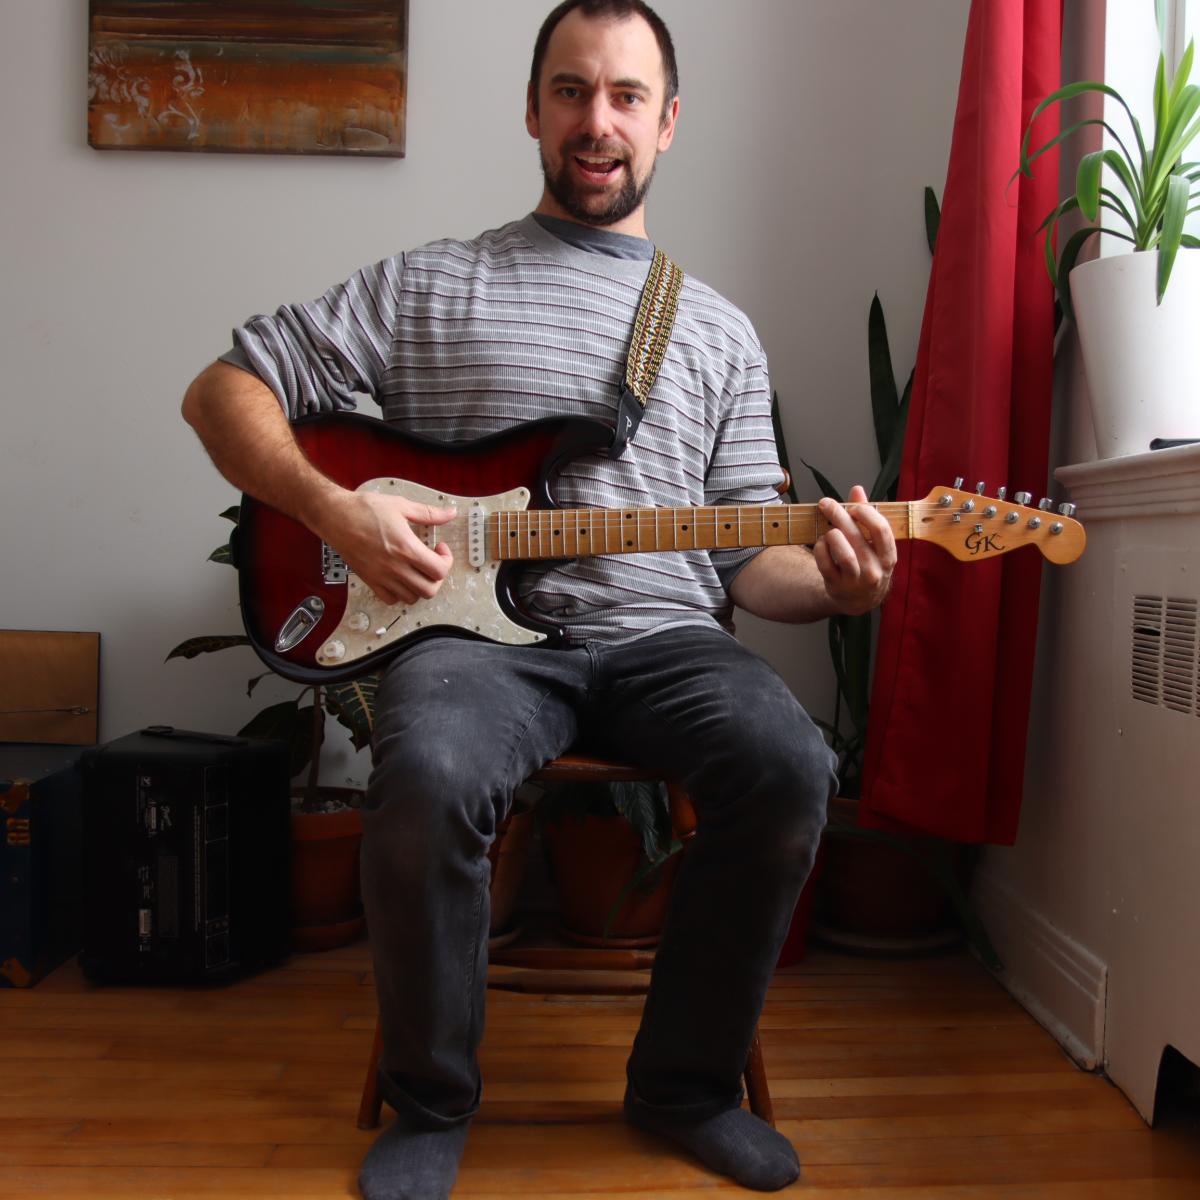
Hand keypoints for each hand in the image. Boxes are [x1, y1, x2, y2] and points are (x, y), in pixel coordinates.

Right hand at [321, 490, 456, 605]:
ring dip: (420, 586)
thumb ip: (429, 513)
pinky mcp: (370, 580)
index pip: (439, 571)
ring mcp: (382, 577)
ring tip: (417, 570)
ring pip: (412, 598)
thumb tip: (449, 513)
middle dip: (437, 577)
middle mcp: (395, 567)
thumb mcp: (401, 506)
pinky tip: (401, 578)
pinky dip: (400, 593)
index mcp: (406, 548)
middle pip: (429, 590)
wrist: (335, 516)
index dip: (447, 561)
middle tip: (432, 562)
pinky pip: (391, 599)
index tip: (440, 550)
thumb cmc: (363, 510)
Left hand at [812, 485, 896, 614]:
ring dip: (831, 535)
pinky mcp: (836, 586)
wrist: (859, 599)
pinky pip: (825, 563)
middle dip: (839, 515)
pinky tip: (821, 543)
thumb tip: (857, 490)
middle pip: (857, 537)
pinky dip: (820, 548)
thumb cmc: (868, 564)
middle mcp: (875, 570)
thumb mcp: (873, 543)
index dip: (865, 513)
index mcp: (888, 557)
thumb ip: (866, 515)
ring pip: (843, 553)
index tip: (853, 506)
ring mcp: (855, 580)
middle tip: (826, 504)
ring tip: (829, 531)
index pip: (881, 529)